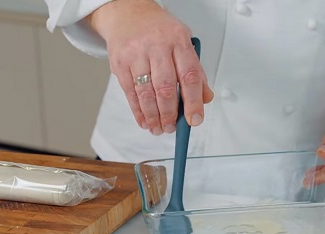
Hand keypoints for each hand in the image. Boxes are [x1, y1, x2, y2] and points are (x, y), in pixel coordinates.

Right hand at [89, 0, 213, 134]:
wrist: (128, 13)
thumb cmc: (159, 31)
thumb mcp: (183, 43)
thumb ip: (195, 71)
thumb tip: (205, 99)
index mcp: (178, 41)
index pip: (189, 76)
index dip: (193, 102)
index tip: (195, 119)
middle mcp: (157, 46)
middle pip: (165, 88)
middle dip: (170, 114)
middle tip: (172, 127)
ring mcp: (136, 54)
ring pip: (146, 93)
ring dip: (153, 116)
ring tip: (159, 128)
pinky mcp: (119, 63)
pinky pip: (130, 93)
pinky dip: (138, 111)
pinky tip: (144, 120)